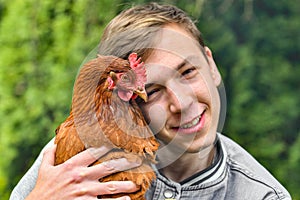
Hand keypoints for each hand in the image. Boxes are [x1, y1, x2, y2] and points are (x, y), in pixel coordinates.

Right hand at [26, 144, 140, 199]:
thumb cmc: (42, 190)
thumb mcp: (44, 170)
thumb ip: (50, 155)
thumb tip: (54, 143)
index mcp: (72, 166)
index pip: (93, 152)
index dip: (106, 146)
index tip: (118, 142)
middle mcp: (81, 177)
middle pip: (107, 167)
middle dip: (124, 162)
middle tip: (136, 161)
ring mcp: (85, 191)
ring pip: (110, 186)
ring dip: (125, 184)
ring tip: (136, 184)